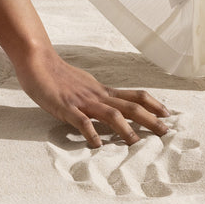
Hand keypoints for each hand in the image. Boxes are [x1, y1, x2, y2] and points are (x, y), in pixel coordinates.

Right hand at [14, 46, 170, 146]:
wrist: (37, 59)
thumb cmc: (58, 74)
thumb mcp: (83, 84)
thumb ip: (96, 96)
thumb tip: (109, 107)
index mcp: (102, 90)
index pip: (133, 96)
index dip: (153, 105)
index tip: (168, 115)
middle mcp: (97, 95)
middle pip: (129, 106)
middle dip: (150, 119)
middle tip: (166, 132)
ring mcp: (82, 101)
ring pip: (110, 113)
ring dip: (125, 129)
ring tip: (137, 143)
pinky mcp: (65, 106)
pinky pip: (81, 121)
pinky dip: (91, 132)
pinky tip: (97, 144)